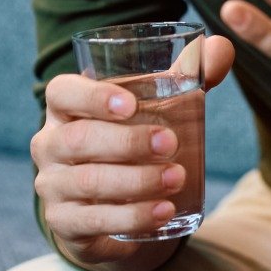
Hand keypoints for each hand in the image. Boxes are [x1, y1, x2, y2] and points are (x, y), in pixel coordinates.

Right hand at [30, 34, 234, 267]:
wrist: (114, 202)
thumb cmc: (134, 136)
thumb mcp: (158, 105)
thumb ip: (187, 75)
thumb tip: (220, 47)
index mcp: (66, 108)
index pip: (62, 92)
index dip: (91, 96)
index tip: (131, 104)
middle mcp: (50, 144)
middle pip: (78, 139)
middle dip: (127, 142)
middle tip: (171, 144)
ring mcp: (52, 185)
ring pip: (87, 182)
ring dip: (136, 181)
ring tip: (177, 178)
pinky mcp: (64, 223)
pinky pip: (93, 221)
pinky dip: (132, 216)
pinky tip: (164, 211)